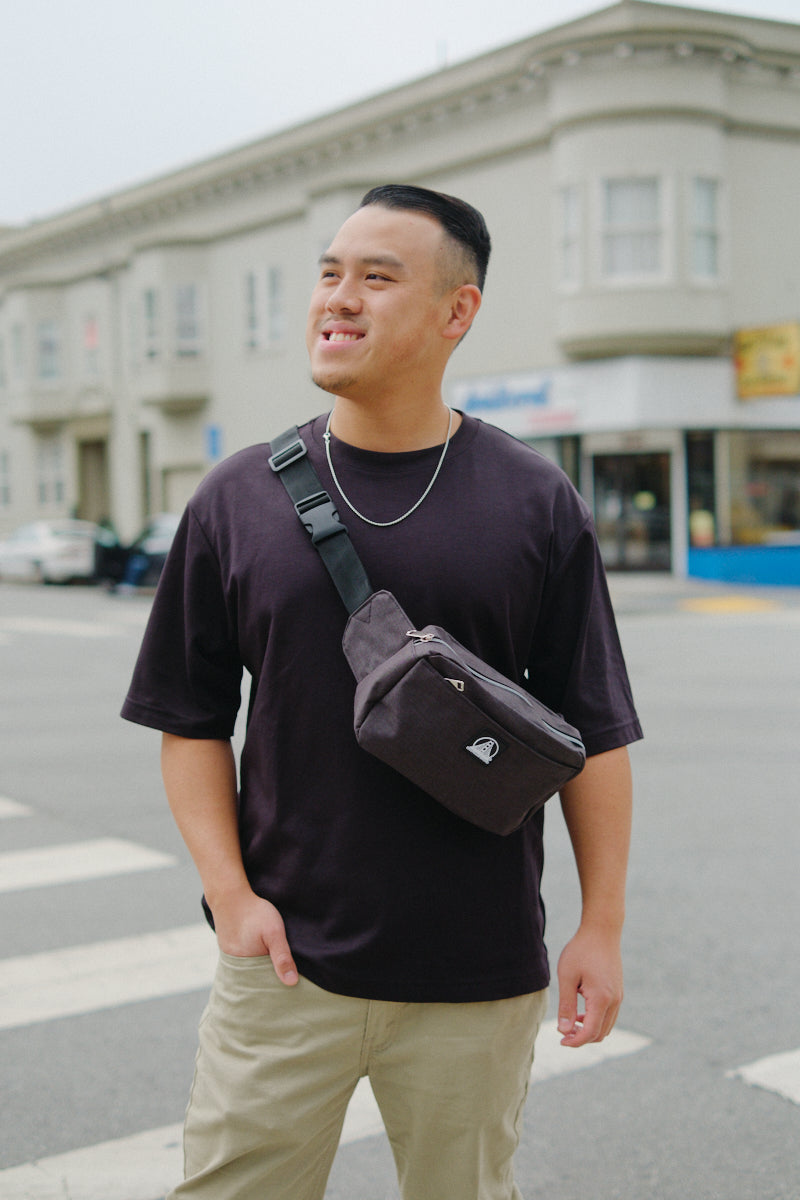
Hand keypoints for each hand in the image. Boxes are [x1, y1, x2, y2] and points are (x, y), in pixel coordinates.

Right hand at [211, 888, 298, 985]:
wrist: (229, 895)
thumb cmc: (254, 913)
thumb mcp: (274, 932)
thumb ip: (282, 957)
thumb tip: (292, 983)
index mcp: (247, 968)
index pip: (266, 985)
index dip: (279, 984)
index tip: (292, 983)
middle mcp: (236, 967)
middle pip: (257, 978)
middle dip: (270, 976)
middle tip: (285, 970)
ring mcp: (230, 957)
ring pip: (250, 968)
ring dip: (261, 965)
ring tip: (272, 960)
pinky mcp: (227, 947)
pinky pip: (243, 958)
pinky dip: (252, 957)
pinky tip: (260, 950)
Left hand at [556, 925, 622, 1046]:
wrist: (602, 930)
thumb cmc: (581, 950)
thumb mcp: (567, 976)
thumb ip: (566, 1005)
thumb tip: (564, 1030)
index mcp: (602, 999)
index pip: (590, 1032)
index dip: (575, 1041)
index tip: (561, 1040)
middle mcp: (614, 1001)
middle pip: (600, 1033)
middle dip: (582, 1038)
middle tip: (563, 1033)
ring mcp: (619, 996)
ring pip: (606, 1026)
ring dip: (589, 1030)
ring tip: (570, 1023)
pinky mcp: (618, 991)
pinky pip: (609, 1015)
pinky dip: (596, 1020)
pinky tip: (581, 1011)